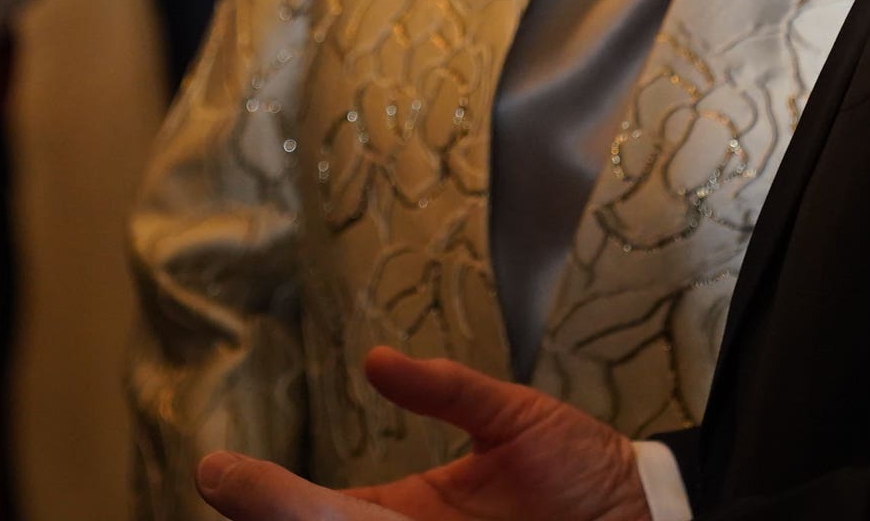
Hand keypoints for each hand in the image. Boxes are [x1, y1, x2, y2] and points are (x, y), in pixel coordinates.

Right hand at [194, 347, 648, 520]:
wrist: (650, 515)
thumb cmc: (587, 471)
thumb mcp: (514, 418)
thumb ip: (446, 389)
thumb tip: (373, 363)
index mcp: (410, 514)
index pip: (325, 511)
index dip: (272, 499)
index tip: (218, 476)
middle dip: (276, 514)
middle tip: (222, 486)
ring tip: (274, 505)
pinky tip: (329, 516)